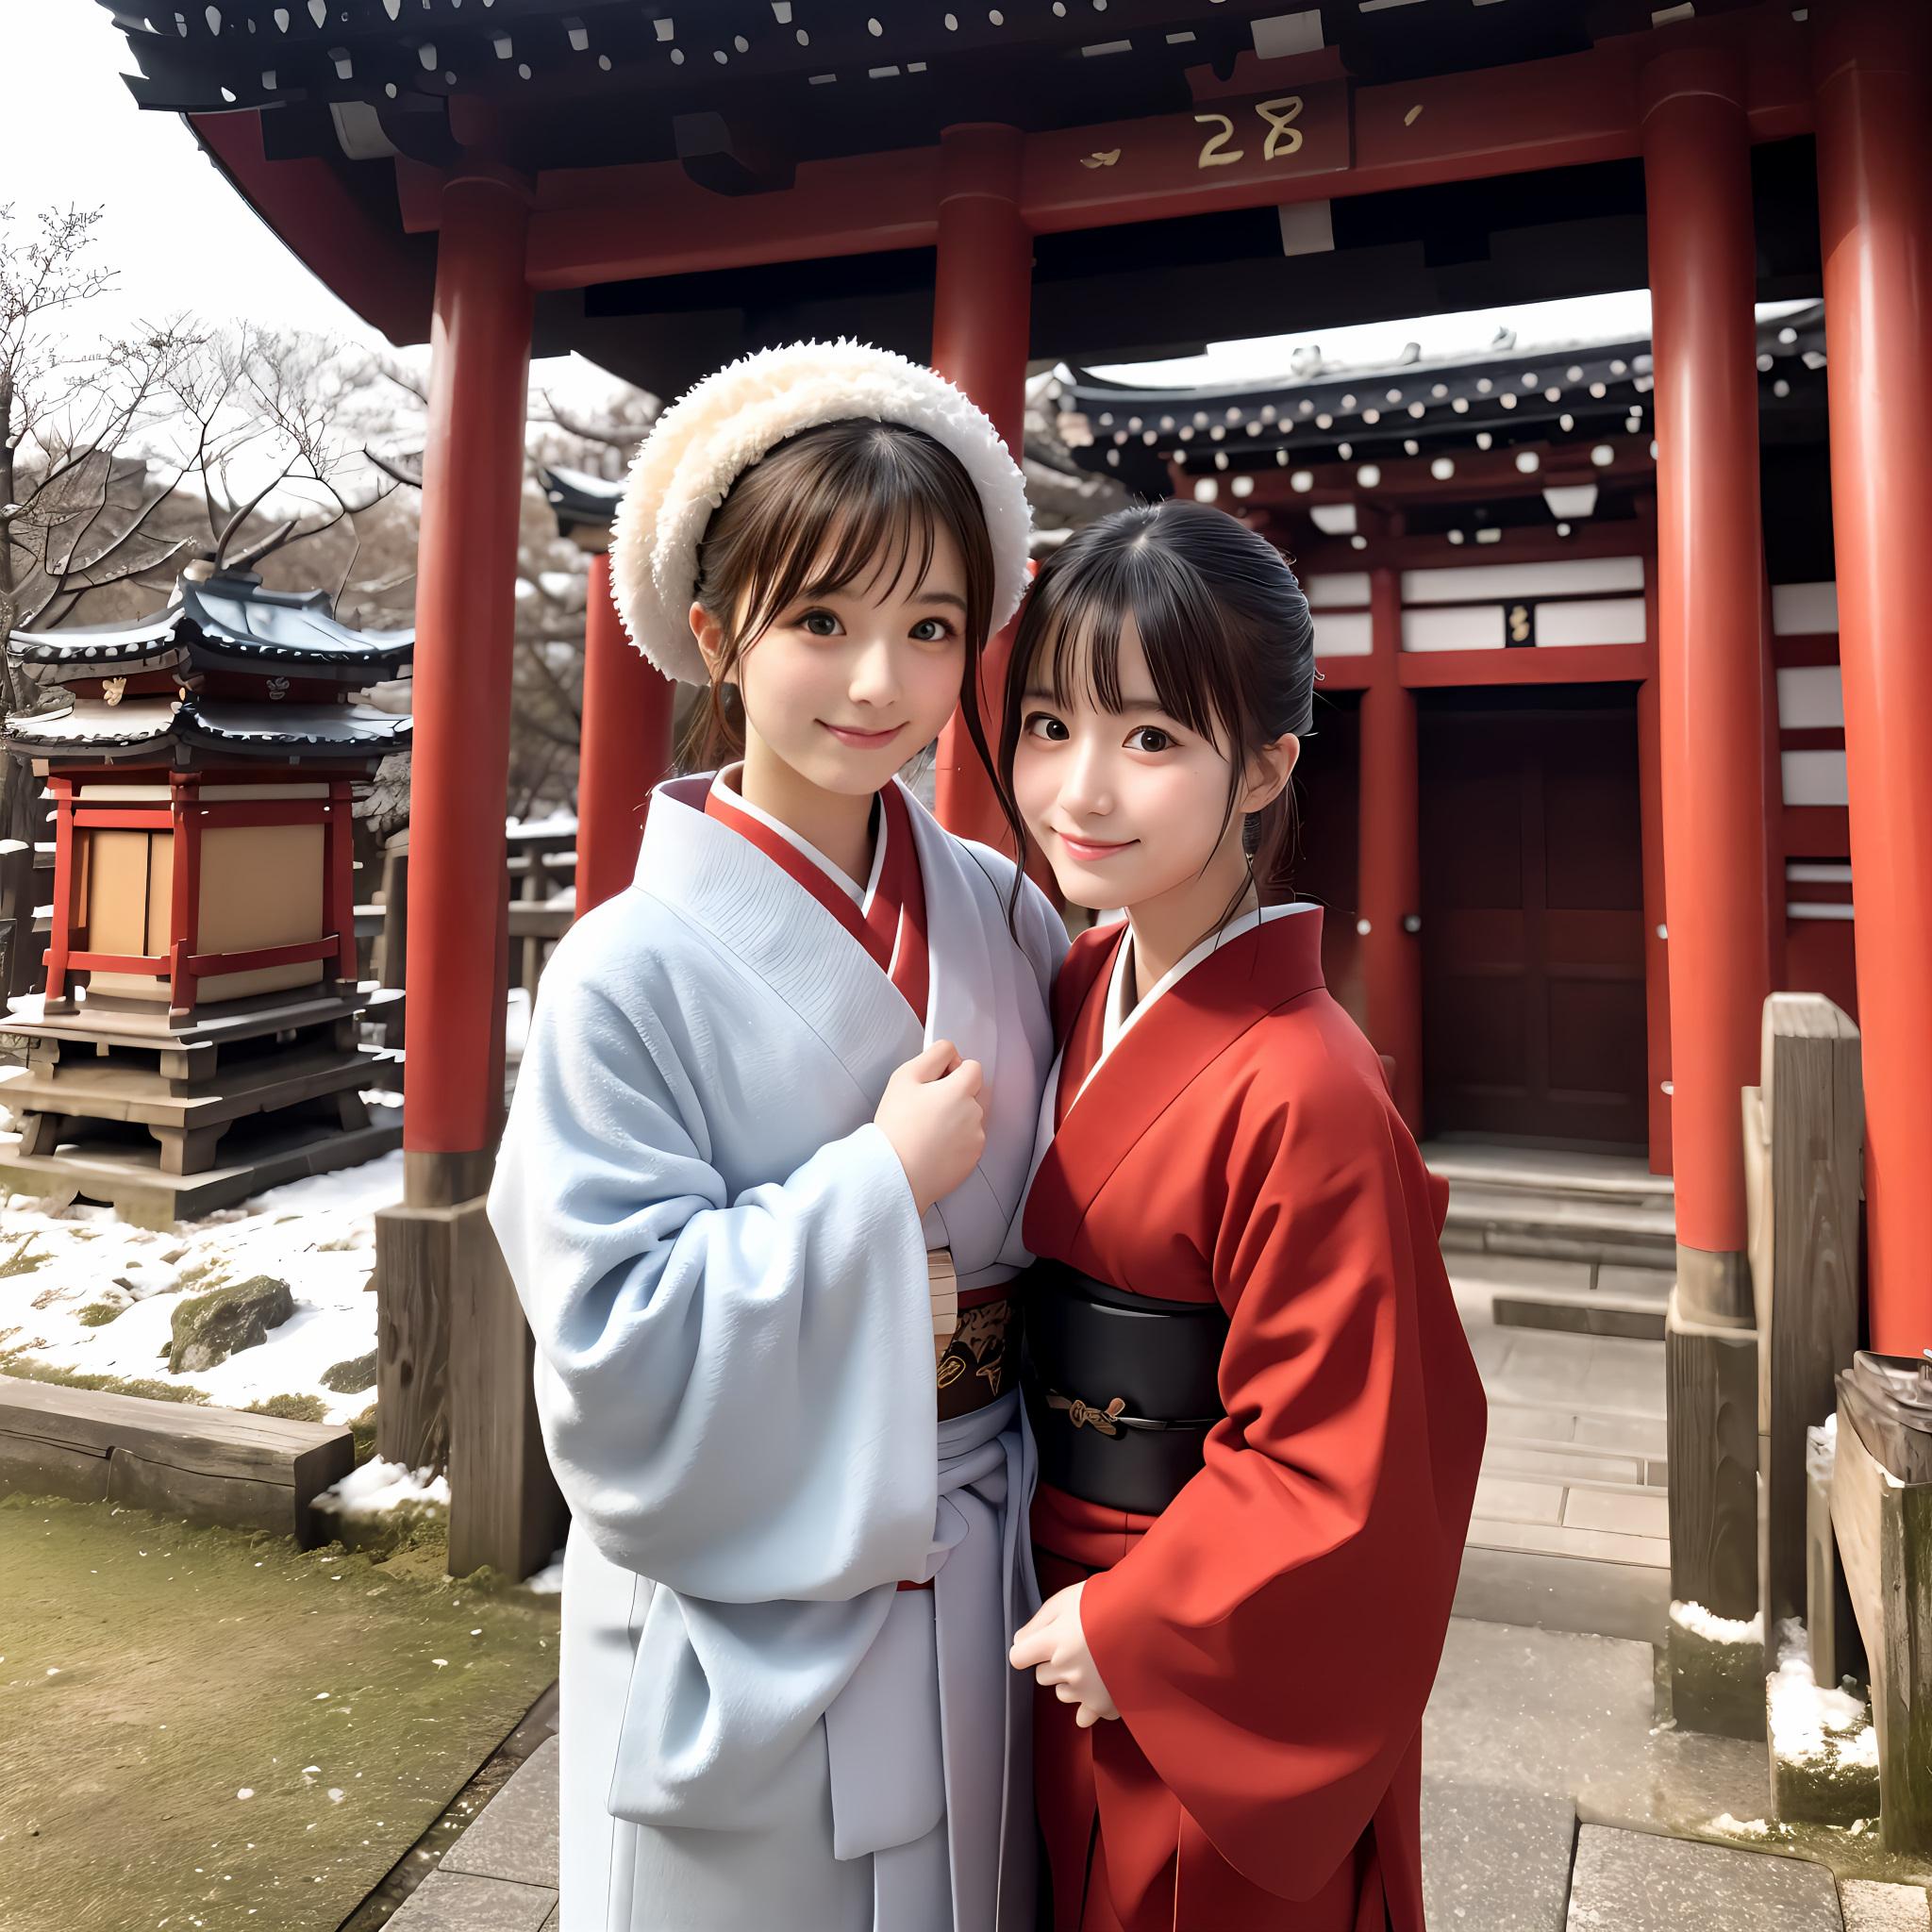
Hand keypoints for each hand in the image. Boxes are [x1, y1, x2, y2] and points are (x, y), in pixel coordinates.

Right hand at [875, 1040, 986, 1214]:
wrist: (895, 1174)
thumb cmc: (896, 1126)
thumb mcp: (905, 1077)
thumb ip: (933, 1055)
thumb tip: (949, 1051)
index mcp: (961, 1091)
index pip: (973, 1067)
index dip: (954, 1070)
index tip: (935, 1081)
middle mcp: (975, 1114)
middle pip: (973, 1093)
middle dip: (955, 1095)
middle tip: (926, 1107)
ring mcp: (976, 1139)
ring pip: (970, 1119)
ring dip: (955, 1119)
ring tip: (926, 1131)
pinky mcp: (972, 1160)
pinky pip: (968, 1142)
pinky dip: (955, 1142)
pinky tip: (932, 1147)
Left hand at [1010, 1582, 1118, 1728]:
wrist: (1150, 1613)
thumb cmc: (1107, 1600)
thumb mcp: (1065, 1599)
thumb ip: (1037, 1622)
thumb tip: (1019, 1642)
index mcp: (1054, 1641)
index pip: (1019, 1657)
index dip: (1027, 1649)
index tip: (1039, 1643)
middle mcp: (1067, 1669)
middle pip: (1042, 1676)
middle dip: (1053, 1662)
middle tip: (1077, 1643)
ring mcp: (1087, 1689)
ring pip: (1063, 1693)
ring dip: (1071, 1681)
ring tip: (1093, 1660)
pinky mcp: (1107, 1703)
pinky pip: (1086, 1715)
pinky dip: (1091, 1704)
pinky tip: (1100, 1689)